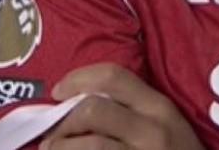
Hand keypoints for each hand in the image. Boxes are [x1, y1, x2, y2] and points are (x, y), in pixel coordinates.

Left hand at [41, 63, 203, 149]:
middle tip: (51, 137)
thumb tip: (79, 102)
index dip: (78, 78)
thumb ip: (133, 110)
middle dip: (63, 123)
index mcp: (159, 107)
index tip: (58, 90)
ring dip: (61, 148)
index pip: (114, 76)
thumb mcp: (167, 126)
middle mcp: (152, 129)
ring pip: (89, 145)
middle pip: (93, 110)